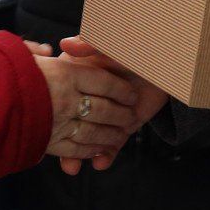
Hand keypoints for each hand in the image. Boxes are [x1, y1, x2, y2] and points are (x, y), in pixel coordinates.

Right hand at [50, 36, 168, 172]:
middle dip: (65, 142)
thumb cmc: (132, 47)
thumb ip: (88, 43)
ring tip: (74, 166)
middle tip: (60, 158)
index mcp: (77, 78)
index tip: (45, 125)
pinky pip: (113, 146)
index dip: (54, 111)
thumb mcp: (107, 42)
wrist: (164, 60)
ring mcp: (105, 116)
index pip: (63, 97)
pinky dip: (106, 156)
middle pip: (73, 123)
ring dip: (83, 153)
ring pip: (90, 139)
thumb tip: (65, 44)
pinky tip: (101, 163)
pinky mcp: (124, 127)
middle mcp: (88, 99)